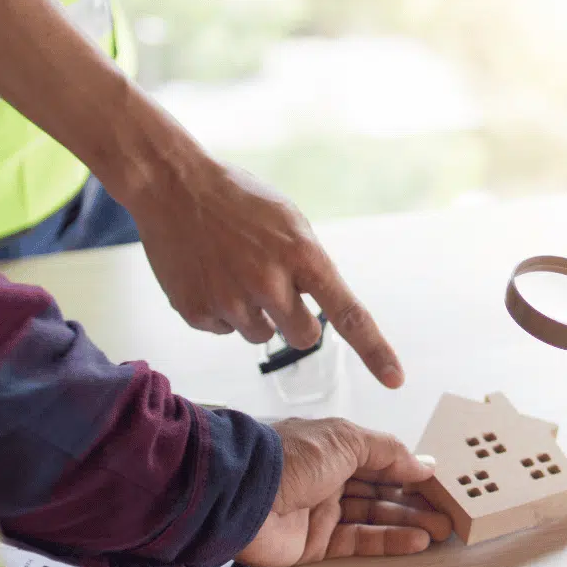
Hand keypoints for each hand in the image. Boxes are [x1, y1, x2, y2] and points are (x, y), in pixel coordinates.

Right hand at [129, 160, 403, 387]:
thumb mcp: (288, 221)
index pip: (349, 313)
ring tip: (231, 270)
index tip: (395, 380)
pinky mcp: (195, 311)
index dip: (375, 351)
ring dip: (253, 313)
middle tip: (274, 290)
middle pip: (304, 338)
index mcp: (301, 254)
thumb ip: (309, 264)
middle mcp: (269, 281)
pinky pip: (223, 330)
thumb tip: (320, 306)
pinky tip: (207, 274)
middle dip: (296, 323)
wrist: (172, 185)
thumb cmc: (237, 200)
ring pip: (260, 336)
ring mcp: (229, 299)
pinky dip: (219, 309)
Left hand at [235, 418, 452, 566]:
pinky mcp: (316, 542)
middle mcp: (329, 477)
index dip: (410, 470)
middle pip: (381, 489)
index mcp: (334, 447)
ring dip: (409, 521)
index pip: (381, 459)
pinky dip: (389, 540)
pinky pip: (360, 540)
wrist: (243, 494)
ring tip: (440, 527)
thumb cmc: (290, 457)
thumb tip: (421, 462)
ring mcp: (322, 510)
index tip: (438, 482)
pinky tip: (416, 539)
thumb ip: (388, 451)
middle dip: (415, 499)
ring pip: (374, 516)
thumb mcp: (347, 439)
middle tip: (447, 510)